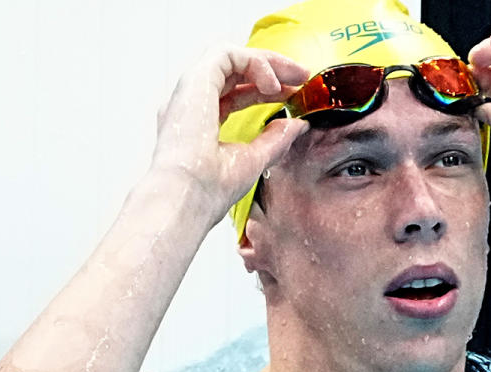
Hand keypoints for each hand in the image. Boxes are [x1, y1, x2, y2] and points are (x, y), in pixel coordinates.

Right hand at [150, 45, 309, 219]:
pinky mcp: (194, 81)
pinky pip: (227, 54)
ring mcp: (190, 91)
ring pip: (229, 56)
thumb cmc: (210, 189)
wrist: (189, 197)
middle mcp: (190, 103)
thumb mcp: (253, 159)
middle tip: (301, 75)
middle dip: (270, 68)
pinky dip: (254, 63)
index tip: (293, 93)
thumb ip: (275, 139)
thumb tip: (297, 124)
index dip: (265, 89)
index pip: (233, 93)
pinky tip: (272, 85)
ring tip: (293, 76)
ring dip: (265, 61)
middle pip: (232, 69)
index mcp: (198, 122)